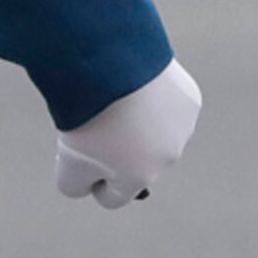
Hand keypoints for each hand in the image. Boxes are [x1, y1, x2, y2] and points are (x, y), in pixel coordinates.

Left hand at [55, 60, 201, 209]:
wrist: (111, 61)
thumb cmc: (87, 113)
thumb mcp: (67, 159)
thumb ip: (75, 186)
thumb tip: (89, 187)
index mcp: (139, 177)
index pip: (114, 196)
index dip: (93, 181)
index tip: (82, 160)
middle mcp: (168, 157)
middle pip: (136, 162)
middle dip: (117, 149)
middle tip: (97, 121)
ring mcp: (182, 127)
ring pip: (155, 132)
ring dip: (138, 122)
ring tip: (117, 99)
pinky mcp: (190, 99)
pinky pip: (168, 105)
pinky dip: (154, 98)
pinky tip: (138, 83)